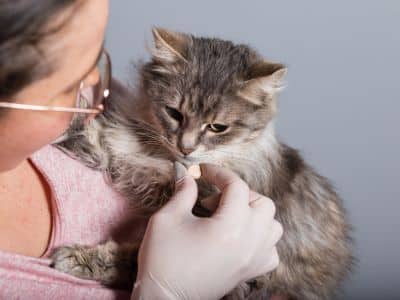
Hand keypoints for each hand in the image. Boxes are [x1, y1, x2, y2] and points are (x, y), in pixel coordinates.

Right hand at [131, 163, 282, 299]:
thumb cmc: (163, 260)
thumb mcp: (167, 219)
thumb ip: (182, 192)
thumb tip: (186, 174)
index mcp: (230, 227)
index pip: (237, 187)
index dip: (218, 173)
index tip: (202, 171)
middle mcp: (249, 243)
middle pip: (263, 203)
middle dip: (240, 193)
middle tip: (214, 199)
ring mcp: (253, 260)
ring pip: (273, 226)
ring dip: (254, 214)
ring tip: (229, 216)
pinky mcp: (249, 273)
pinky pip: (271, 250)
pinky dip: (261, 238)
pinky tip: (240, 237)